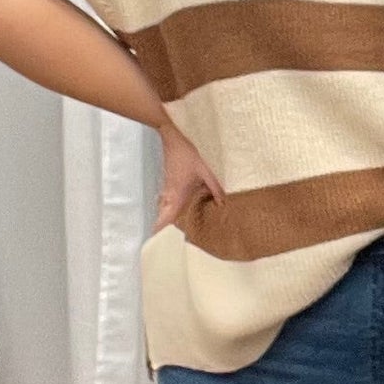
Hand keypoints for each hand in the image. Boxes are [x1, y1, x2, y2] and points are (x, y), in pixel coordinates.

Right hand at [153, 118, 225, 234]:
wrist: (172, 138)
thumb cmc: (187, 154)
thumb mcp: (205, 171)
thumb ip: (215, 188)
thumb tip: (222, 204)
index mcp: (177, 196)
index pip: (164, 219)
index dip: (161, 233)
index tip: (160, 245)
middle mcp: (169, 195)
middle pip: (162, 218)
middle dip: (164, 230)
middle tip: (170, 241)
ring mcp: (168, 189)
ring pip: (165, 209)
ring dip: (167, 219)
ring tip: (176, 229)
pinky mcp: (169, 183)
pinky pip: (168, 201)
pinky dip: (171, 209)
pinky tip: (181, 208)